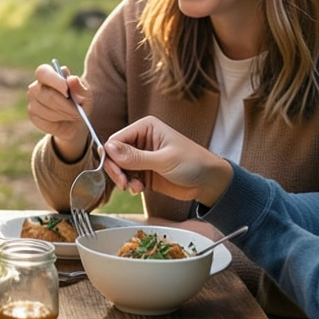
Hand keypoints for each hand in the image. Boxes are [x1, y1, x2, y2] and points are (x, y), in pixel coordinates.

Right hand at [26, 62, 91, 161]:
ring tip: (74, 115)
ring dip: (62, 114)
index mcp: (48, 75)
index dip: (53, 80)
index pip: (43, 72)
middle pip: (44, 94)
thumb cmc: (79, 103)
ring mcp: (33, 102)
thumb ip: (79, 87)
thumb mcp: (85, 95)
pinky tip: (64, 120)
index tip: (66, 89)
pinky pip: (42, 120)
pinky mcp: (33, 116)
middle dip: (63, 104)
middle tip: (77, 110)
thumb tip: (71, 79)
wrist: (77, 121)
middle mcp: (36, 87)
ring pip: (44, 109)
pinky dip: (56, 122)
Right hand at [102, 116, 231, 204]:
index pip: (116, 140)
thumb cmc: (193, 162)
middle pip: (114, 154)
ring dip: (123, 180)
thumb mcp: (164, 159)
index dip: (111, 156)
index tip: (117, 173)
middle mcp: (140, 141)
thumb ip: (135, 156)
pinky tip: (139, 189)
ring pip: (118, 168)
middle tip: (124, 184)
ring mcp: (141, 158)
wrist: (209, 182)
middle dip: (116, 170)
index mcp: (145, 128)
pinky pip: (127, 178)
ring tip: (135, 188)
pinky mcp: (143, 173)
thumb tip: (109, 148)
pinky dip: (129, 185)